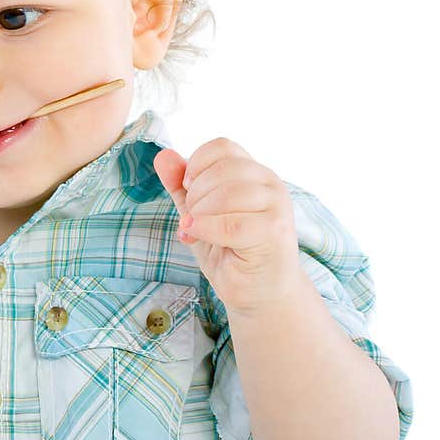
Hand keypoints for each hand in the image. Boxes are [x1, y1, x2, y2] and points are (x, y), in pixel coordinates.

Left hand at [153, 137, 300, 315]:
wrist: (258, 293)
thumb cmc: (229, 251)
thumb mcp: (197, 213)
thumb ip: (180, 185)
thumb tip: (163, 155)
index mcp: (254, 172)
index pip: (222, 146)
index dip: (196, 165)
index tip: (188, 190)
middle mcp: (270, 183)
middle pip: (221, 169)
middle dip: (194, 194)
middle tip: (192, 219)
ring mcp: (277, 206)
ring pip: (226, 194)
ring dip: (199, 214)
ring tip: (196, 230)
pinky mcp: (275, 232)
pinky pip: (231, 223)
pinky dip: (205, 229)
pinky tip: (196, 236)